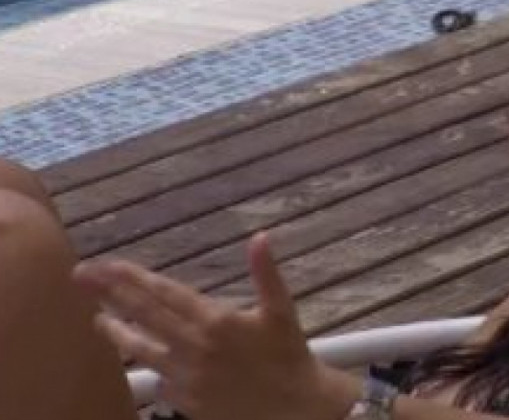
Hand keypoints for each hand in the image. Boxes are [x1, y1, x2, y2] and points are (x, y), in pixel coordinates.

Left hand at [72, 232, 359, 419]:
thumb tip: (261, 236)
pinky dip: (147, 365)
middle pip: (144, 316)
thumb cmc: (289, 354)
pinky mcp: (187, 402)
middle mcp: (195, 348)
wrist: (295, 408)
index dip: (133, 278)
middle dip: (110, 293)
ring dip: (117, 332)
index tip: (108, 265)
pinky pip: (159, 379)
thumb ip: (266, 272)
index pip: (165, 294)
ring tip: (97, 319)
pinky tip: (139, 356)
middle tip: (82, 276)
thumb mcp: (282, 310)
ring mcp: (187, 378)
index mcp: (216, 321)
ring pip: (142, 351)